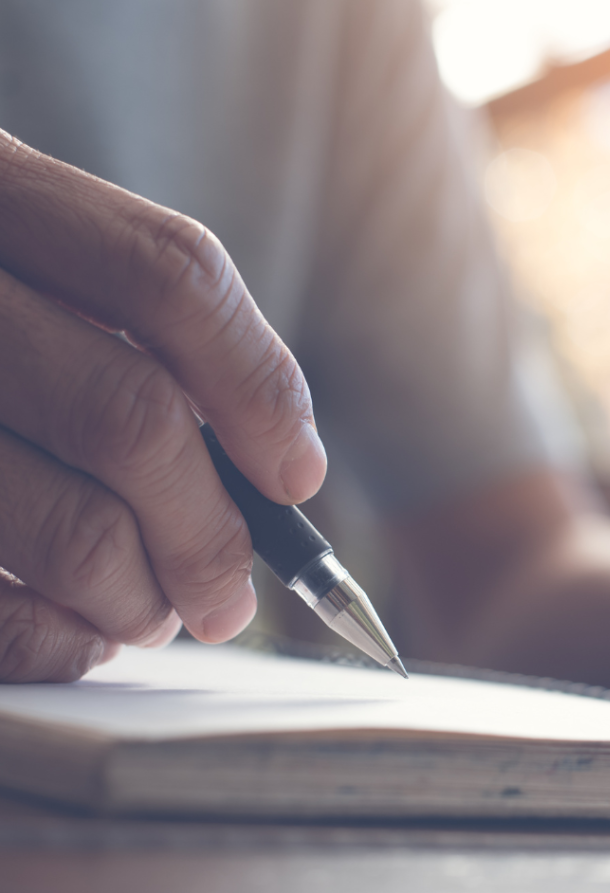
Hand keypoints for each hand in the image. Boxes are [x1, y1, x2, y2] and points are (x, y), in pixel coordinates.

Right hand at [0, 132, 325, 680]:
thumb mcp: (13, 250)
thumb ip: (125, 327)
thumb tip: (280, 466)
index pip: (172, 276)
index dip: (260, 386)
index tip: (297, 476)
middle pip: (132, 417)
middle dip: (210, 533)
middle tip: (230, 597)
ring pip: (72, 528)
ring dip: (142, 598)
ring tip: (157, 614)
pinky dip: (56, 643)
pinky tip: (82, 639)